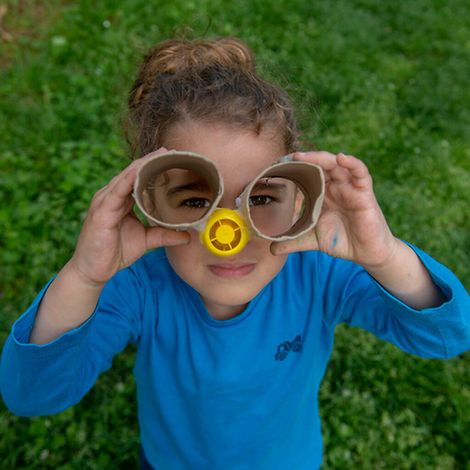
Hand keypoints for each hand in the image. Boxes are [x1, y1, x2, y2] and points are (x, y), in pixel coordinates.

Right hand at [69, 148, 189, 285]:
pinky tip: (140, 170)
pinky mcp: (101, 212)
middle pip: (132, 173)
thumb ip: (164, 235)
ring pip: (125, 177)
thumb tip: (188, 235)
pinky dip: (128, 179)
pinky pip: (116, 191)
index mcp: (121, 200)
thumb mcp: (146, 240)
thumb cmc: (115, 252)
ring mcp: (104, 202)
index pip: (137, 178)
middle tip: (170, 151)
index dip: (153, 167)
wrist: (93, 271)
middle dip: (150, 161)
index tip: (172, 158)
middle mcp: (111, 196)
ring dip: (142, 165)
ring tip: (159, 155)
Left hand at [271, 151, 399, 268]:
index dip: (293, 168)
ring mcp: (349, 188)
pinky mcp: (364, 193)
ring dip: (320, 157)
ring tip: (303, 156)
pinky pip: (360, 172)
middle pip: (319, 165)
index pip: (307, 174)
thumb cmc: (342, 240)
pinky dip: (352, 163)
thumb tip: (271, 249)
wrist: (366, 254)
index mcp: (322, 193)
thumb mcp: (312, 239)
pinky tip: (341, 158)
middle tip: (286, 158)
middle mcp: (335, 187)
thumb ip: (292, 242)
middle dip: (303, 159)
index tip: (276, 166)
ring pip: (336, 165)